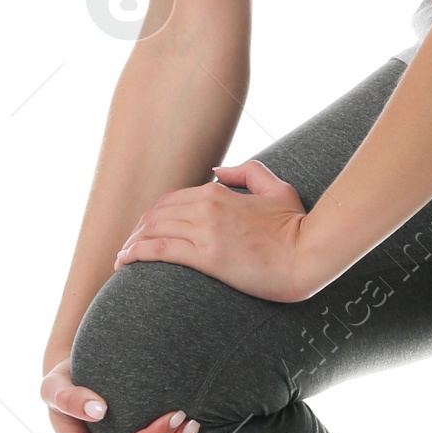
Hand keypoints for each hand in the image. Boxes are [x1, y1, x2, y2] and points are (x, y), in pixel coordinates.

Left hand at [113, 158, 312, 302]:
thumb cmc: (297, 226)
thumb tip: (218, 171)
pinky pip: (158, 250)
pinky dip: (135, 254)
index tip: (145, 230)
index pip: (172, 200)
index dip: (153, 216)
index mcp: (218, 193)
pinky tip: (125, 261)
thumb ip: (247, 172)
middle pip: (156, 214)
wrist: (309, 254)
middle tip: (128, 246)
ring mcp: (205, 231)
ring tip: (122, 257)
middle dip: (137, 230)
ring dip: (131, 243)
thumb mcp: (277, 188)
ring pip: (152, 231)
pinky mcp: (206, 256)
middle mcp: (207, 207)